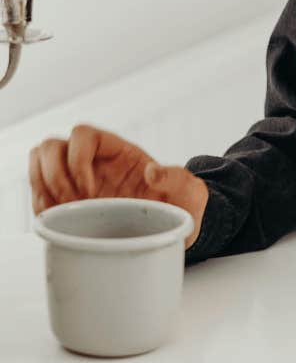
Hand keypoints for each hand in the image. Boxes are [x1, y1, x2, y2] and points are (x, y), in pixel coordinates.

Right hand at [28, 124, 209, 249]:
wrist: (173, 228)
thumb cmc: (181, 205)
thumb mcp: (189, 191)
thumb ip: (176, 178)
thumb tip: (154, 172)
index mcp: (119, 151)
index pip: (83, 134)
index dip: (78, 158)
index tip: (91, 189)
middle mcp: (94, 161)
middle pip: (50, 146)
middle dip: (53, 175)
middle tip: (72, 203)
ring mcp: (78, 179)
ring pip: (38, 163)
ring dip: (41, 187)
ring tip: (60, 213)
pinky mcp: (70, 201)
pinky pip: (39, 193)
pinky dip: (40, 206)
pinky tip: (57, 223)